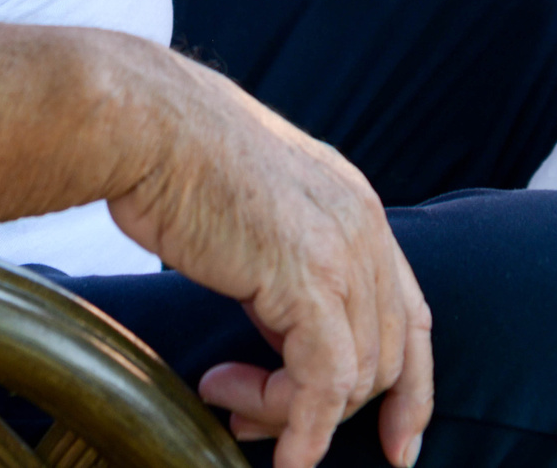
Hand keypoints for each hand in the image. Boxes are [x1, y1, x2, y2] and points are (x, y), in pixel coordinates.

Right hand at [108, 51, 432, 467]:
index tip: (398, 443)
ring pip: (354, 378)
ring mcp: (342, 252)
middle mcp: (364, 226)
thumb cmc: (172, 159)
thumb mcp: (255, 206)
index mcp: (357, 205)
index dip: (412, 386)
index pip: (411, 314)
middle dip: (329, 411)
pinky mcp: (307, 280)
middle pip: (386, 357)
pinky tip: (278, 456)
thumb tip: (276, 315)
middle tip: (253, 422)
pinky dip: (303, 433)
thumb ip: (284, 255)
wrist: (143, 123)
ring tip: (224, 399)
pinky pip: (325, 385)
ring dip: (289, 414)